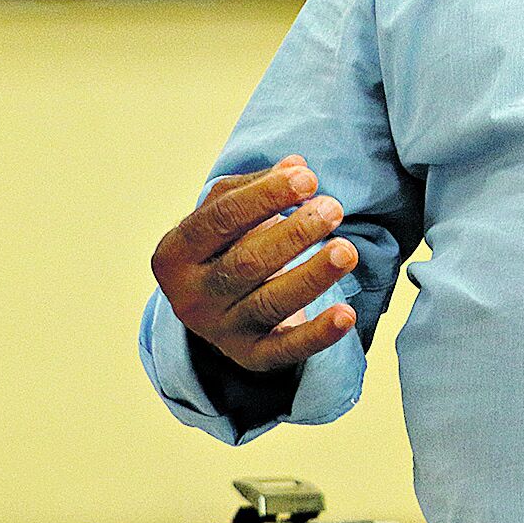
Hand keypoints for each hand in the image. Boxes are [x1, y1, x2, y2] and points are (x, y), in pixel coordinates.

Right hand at [149, 155, 358, 372]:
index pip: (220, 219)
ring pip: (269, 303)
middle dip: (293, 234)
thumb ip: (257, 185)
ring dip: (311, 276)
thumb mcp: (226, 209)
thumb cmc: (225, 243)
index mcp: (176, 253)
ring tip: (347, 250)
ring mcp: (219, 330)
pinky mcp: (250, 356)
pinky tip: (346, 315)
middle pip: (245, 263)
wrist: (213, 302)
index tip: (308, 179)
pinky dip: (317, 335)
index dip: (265, 196)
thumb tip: (297, 166)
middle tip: (333, 209)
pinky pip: (284, 350)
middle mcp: (191, 296)